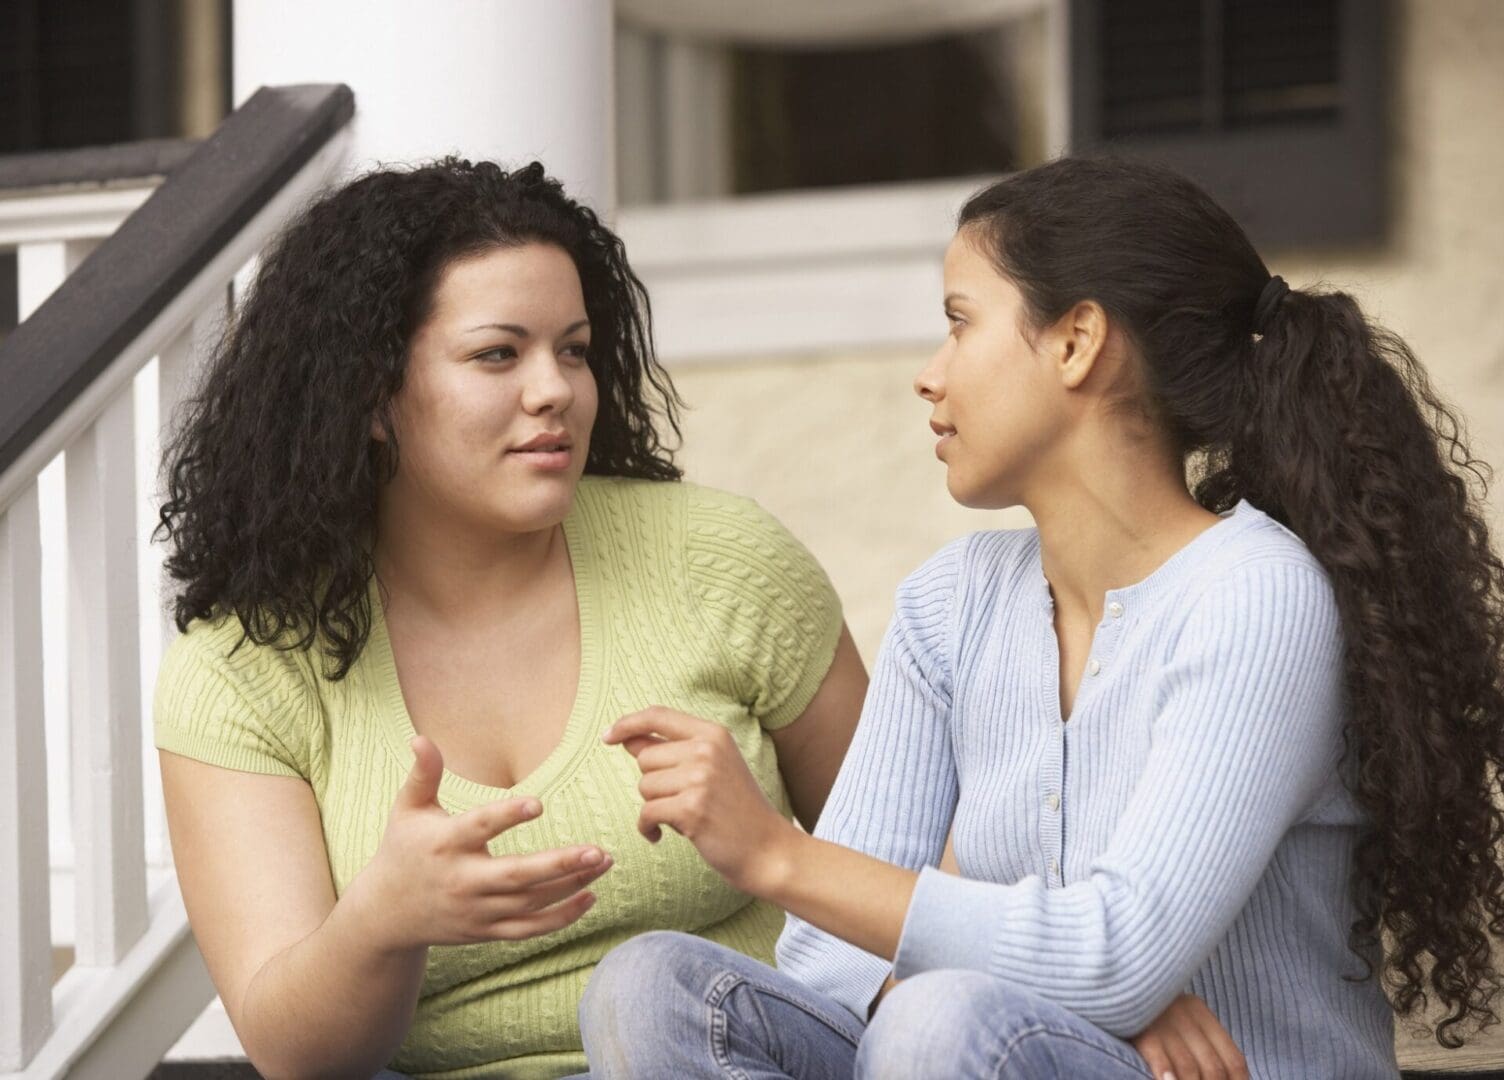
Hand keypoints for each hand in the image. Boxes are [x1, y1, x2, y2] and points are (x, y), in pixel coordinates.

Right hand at [347, 736, 612, 951]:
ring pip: (531, 903)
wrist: (385, 913)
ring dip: (571, 885)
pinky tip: (590, 896)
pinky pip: (529, 929)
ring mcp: (476, 910)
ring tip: (604, 862)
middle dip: (560, 865)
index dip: (507, 816)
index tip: (540, 803)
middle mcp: (462, 880)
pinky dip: (561, 918)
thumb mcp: (408, 809)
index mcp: (445, 844)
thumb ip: (423, 774)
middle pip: (516, 876)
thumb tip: (421, 736)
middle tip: (598, 851)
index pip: (479, 828)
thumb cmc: (403, 848)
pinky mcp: (486, 931)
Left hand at [603, 706, 795, 894]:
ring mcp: (701, 778)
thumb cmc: (735, 810)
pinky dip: (648, 828)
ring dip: (655, 807)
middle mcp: (707, 750)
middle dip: (653, 784)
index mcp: (712, 734)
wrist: (768, 850)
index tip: (607, 736)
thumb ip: (671, 751)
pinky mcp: (692, 809)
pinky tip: (662, 836)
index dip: (627, 723)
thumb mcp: (711, 768)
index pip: (657, 716)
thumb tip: (626, 737)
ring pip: (644, 787)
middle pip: (645, 758)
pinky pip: (646, 813)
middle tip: (681, 800)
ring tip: (684, 816)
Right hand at [1132, 994, 1247, 1079]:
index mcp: (1200, 1012)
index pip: (1233, 1060)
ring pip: (1189, 1068)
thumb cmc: (1146, 1013)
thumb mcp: (1178, 1020)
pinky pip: (1161, 1061)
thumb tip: (1222, 1075)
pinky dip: (1168, 1077)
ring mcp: (1163, 1021)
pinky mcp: (1142, 1030)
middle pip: (1213, 1068)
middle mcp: (1185, 1014)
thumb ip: (1200, 1044)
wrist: (1113, 986)